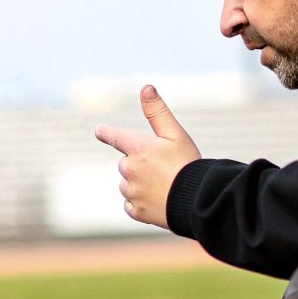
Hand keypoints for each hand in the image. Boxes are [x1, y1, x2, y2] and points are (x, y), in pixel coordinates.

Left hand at [93, 84, 199, 229]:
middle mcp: (130, 170)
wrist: (197, 200)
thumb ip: (158, 112)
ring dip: (139, 184)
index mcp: (138, 149)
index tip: (99, 131)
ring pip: (128, 185)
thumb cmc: (188, 165)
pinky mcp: (136, 211)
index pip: (116, 137)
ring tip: (163, 186)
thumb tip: (146, 87)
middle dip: (139, 164)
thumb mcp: (176, 135)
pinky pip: (131, 205)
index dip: (107, 133)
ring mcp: (132, 192)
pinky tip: (158, 201)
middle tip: (164, 168)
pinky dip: (140, 203)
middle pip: (126, 163)